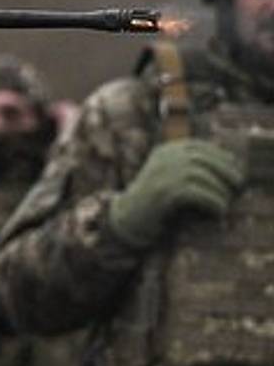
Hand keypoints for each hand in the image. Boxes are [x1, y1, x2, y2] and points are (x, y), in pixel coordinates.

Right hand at [108, 139, 243, 247]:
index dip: (221, 157)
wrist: (127, 219)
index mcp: (164, 151)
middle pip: (202, 159)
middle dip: (225, 171)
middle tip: (238, 187)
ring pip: (201, 175)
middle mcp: (161, 159)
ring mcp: (160, 174)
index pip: (198, 147)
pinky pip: (195, 193)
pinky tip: (218, 211)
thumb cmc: (157, 201)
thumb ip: (191, 167)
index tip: (234, 171)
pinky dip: (212, 202)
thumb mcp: (172, 177)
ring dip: (220, 190)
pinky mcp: (162, 192)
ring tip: (226, 203)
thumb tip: (230, 165)